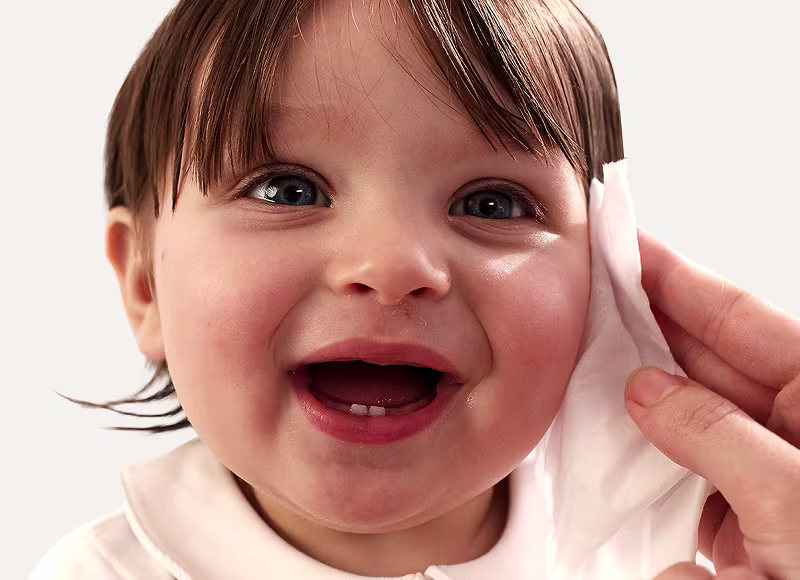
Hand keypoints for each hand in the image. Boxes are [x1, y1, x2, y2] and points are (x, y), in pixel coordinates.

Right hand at [625, 230, 799, 578]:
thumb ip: (717, 436)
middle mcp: (795, 424)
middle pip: (706, 357)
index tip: (625, 246)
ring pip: (689, 414)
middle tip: (592, 299)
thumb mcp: (793, 500)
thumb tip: (650, 392)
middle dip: (648, 328)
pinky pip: (686, 467)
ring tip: (591, 366)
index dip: (675, 277)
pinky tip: (621, 442)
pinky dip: (651, 458)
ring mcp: (768, 468)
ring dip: (642, 398)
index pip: (736, 316)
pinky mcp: (746, 513)